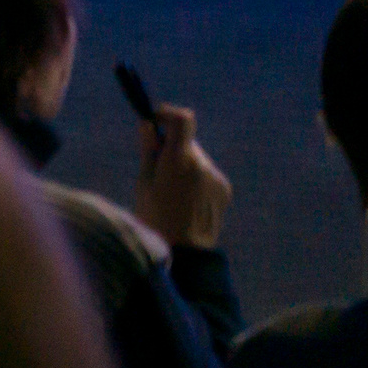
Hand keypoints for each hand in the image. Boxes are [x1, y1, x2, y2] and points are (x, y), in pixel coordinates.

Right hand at [133, 103, 231, 249]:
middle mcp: (202, 164)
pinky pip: (206, 173)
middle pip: (188, 140)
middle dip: (172, 146)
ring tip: (171, 190)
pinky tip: (185, 200)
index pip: (183, 119)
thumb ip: (149, 151)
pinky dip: (195, 177)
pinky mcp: (224, 189)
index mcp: (179, 160)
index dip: (169, 114)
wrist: (186, 254)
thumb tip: (148, 125)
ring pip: (197, 157)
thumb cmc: (156, 219)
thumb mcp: (144, 183)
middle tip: (157, 165)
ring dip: (184, 163)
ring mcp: (216, 177)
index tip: (155, 121)